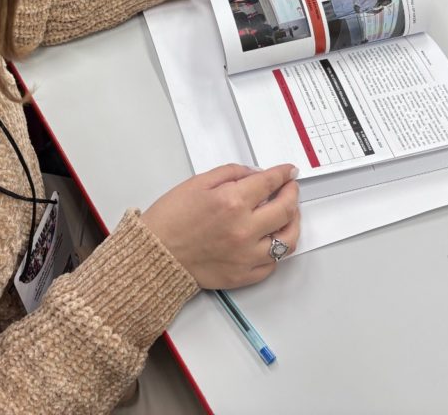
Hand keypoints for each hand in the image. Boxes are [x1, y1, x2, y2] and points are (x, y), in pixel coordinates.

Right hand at [142, 163, 300, 288]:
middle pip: (286, 209)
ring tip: (288, 215)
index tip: (288, 172)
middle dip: (292, 194)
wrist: (154, 255)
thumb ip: (231, 173)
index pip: (271, 183)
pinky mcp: (243, 275)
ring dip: (293, 223)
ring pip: (288, 240)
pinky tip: (272, 239)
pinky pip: (273, 264)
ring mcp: (247, 255)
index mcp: (232, 202)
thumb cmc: (170, 219)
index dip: (283, 174)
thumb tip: (255, 174)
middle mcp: (244, 229)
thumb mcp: (197, 183)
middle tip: (290, 189)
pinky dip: (277, 249)